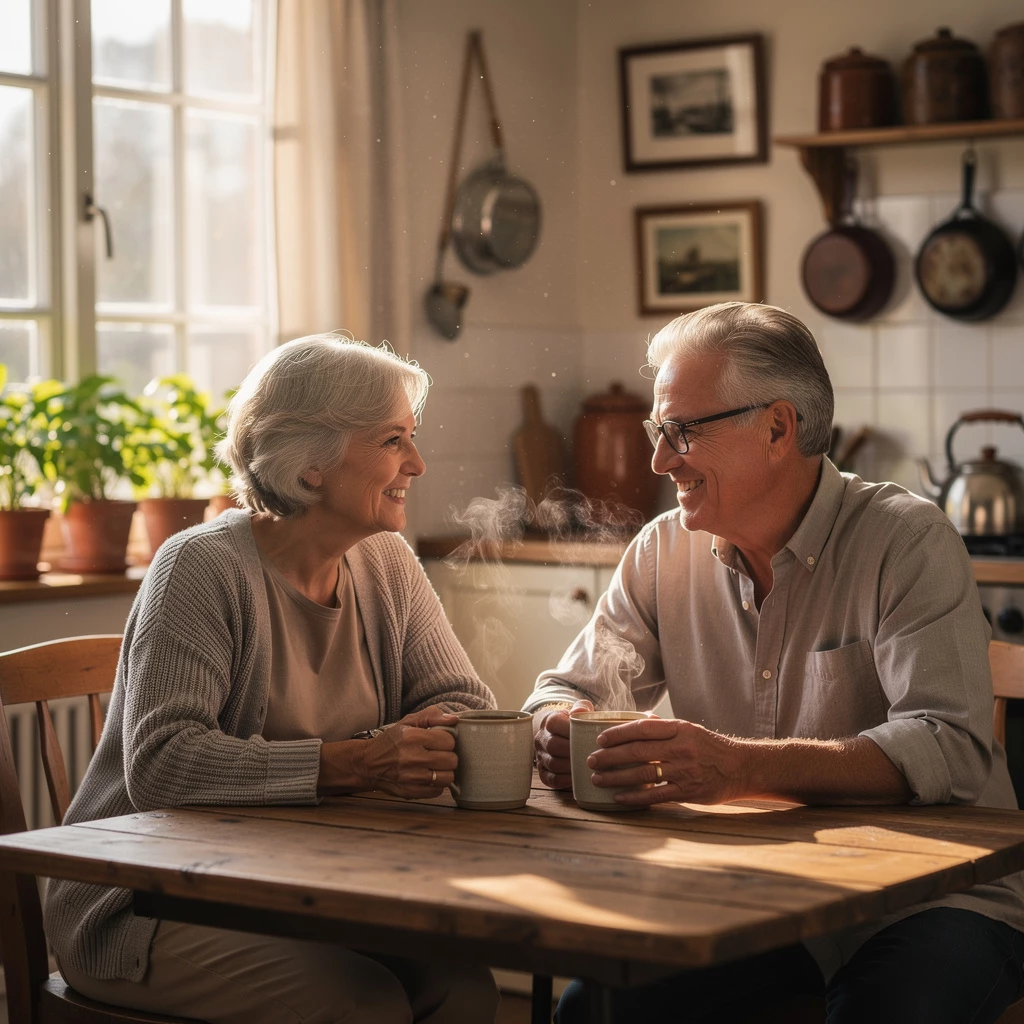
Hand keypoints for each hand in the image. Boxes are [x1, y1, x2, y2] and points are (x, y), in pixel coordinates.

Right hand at [347, 706, 458, 798]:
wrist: (368, 763)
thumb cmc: (391, 741)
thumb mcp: (408, 721)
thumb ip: (432, 716)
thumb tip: (454, 719)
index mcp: (411, 737)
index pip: (448, 741)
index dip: (447, 740)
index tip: (440, 741)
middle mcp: (410, 757)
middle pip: (451, 760)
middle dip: (448, 756)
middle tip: (440, 754)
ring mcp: (409, 777)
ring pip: (447, 778)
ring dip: (445, 772)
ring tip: (436, 766)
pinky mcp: (409, 792)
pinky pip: (437, 791)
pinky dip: (436, 785)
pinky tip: (428, 777)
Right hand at [533, 699, 594, 789]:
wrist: (560, 734)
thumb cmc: (574, 723)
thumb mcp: (578, 710)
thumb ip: (582, 707)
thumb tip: (582, 712)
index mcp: (549, 721)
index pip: (554, 724)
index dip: (569, 730)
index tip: (585, 735)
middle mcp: (541, 738)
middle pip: (553, 746)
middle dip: (572, 751)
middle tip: (590, 755)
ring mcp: (540, 756)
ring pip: (552, 763)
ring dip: (570, 767)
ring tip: (586, 767)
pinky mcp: (543, 772)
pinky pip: (551, 779)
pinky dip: (565, 780)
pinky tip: (577, 778)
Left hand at [586, 717, 743, 806]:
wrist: (741, 767)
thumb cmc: (711, 747)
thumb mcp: (690, 730)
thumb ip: (663, 728)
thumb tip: (637, 720)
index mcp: (680, 729)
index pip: (642, 728)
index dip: (618, 733)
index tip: (600, 738)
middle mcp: (681, 748)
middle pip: (637, 751)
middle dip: (610, 756)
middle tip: (591, 760)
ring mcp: (684, 771)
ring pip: (642, 774)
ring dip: (616, 777)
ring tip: (597, 778)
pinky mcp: (688, 792)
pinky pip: (655, 795)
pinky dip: (634, 797)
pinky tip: (618, 797)